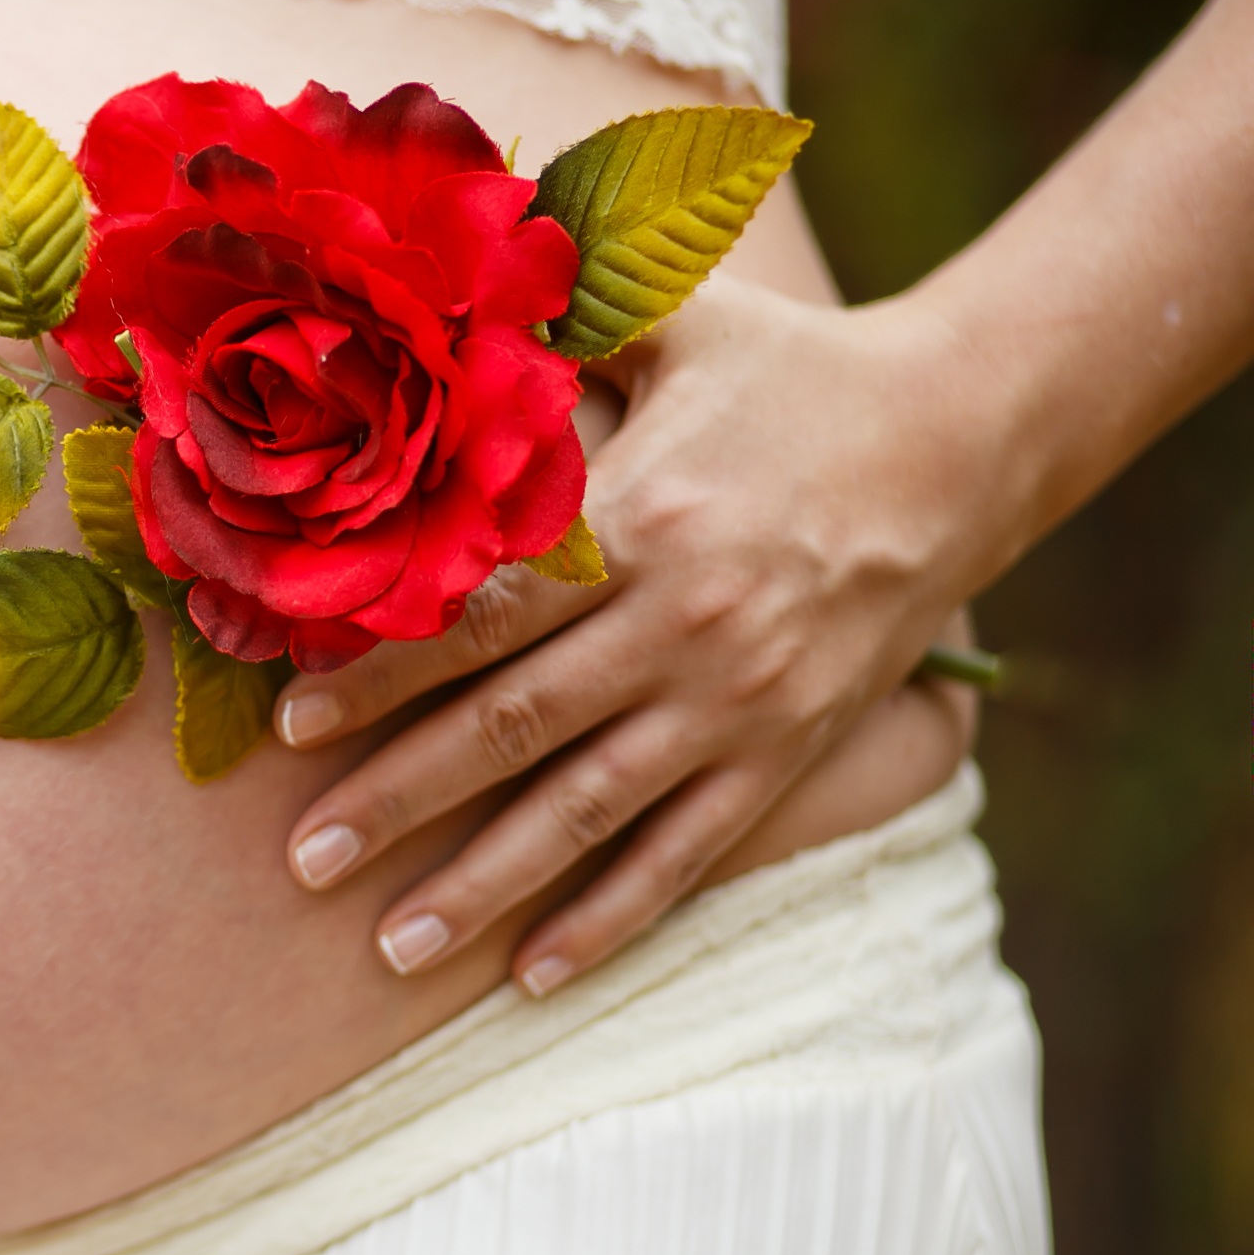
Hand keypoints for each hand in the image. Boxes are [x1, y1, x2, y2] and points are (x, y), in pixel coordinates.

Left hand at [272, 277, 993, 994]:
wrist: (965, 439)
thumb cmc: (792, 371)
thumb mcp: (682, 317)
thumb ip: (556, 315)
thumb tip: (435, 279)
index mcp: (640, 519)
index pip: (483, 613)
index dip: (381, 671)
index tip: (290, 725)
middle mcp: (682, 624)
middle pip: (514, 726)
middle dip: (398, 797)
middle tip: (298, 862)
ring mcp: (736, 700)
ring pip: (588, 811)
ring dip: (484, 883)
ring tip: (388, 946)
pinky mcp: (785, 751)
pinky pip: (687, 850)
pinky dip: (611, 916)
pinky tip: (534, 975)